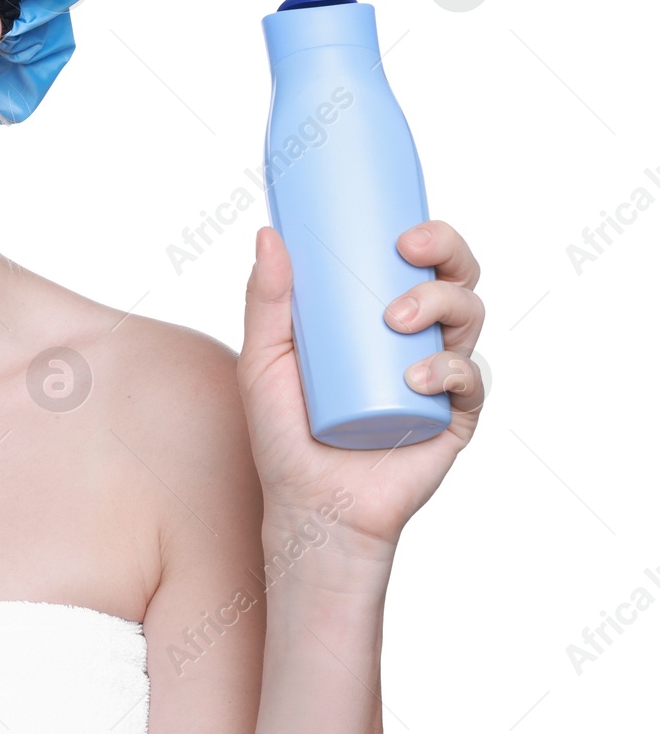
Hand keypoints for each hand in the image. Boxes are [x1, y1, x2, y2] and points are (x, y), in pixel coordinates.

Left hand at [235, 219, 485, 560]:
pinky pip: (471, 382)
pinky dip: (450, 370)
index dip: (428, 235)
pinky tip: (419, 376)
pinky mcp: (453, 419)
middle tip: (408, 251)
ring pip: (468, 319)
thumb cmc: (283, 432)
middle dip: (447, 253)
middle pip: (456, 279)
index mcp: (378, 316)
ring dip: (440, 304)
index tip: (400, 229)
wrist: (308, 504)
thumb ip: (265, 299)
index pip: (417, 262)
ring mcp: (439, 378)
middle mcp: (416, 340)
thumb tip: (268, 233)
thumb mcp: (262, 359)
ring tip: (397, 320)